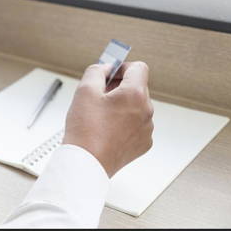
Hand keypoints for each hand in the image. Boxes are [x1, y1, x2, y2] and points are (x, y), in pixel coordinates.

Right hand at [63, 62, 153, 176]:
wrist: (86, 163)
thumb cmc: (85, 130)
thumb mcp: (84, 90)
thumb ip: (96, 71)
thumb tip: (105, 68)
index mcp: (135, 95)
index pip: (138, 68)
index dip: (122, 67)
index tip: (111, 74)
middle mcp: (146, 111)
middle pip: (137, 88)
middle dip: (119, 87)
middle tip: (99, 96)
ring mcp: (146, 129)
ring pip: (136, 107)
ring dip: (122, 106)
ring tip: (100, 116)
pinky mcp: (143, 144)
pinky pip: (136, 125)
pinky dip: (124, 123)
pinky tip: (107, 130)